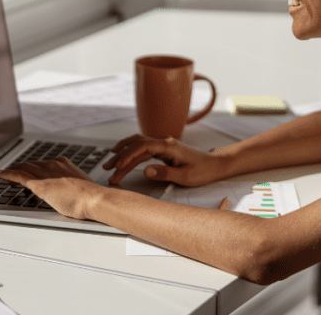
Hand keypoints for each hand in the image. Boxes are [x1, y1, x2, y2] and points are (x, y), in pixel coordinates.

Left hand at [0, 157, 103, 219]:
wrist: (93, 199)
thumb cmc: (90, 197)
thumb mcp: (80, 186)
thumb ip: (70, 185)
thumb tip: (68, 192)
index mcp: (64, 164)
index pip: (43, 164)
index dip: (34, 168)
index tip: (30, 171)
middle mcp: (53, 165)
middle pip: (32, 165)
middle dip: (22, 169)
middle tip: (14, 176)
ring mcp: (45, 173)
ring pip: (24, 168)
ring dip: (14, 171)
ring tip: (6, 177)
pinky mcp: (39, 184)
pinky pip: (19, 175)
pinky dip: (8, 174)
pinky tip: (1, 174)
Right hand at [103, 134, 225, 186]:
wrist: (213, 165)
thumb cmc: (203, 170)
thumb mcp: (185, 176)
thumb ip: (165, 173)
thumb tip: (146, 170)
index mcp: (169, 146)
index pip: (143, 145)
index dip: (128, 155)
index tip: (118, 166)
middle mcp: (163, 143)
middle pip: (136, 144)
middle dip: (120, 155)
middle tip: (107, 168)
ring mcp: (162, 147)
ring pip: (137, 148)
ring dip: (122, 156)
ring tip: (110, 168)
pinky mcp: (161, 152)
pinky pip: (142, 153)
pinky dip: (130, 158)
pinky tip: (122, 164)